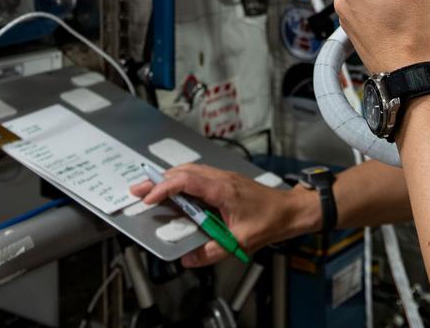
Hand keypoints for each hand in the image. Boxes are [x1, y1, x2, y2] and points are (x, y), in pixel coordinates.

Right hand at [129, 164, 318, 266]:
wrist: (291, 210)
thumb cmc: (271, 221)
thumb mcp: (240, 242)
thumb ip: (212, 252)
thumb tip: (189, 259)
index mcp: (222, 189)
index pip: (186, 181)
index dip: (164, 188)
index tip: (148, 198)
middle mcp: (221, 178)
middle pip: (183, 171)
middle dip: (158, 180)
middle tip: (138, 190)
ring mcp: (224, 177)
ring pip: (190, 170)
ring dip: (168, 179)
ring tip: (150, 190)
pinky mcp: (226, 181)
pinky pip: (198, 175)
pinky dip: (181, 180)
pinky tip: (175, 192)